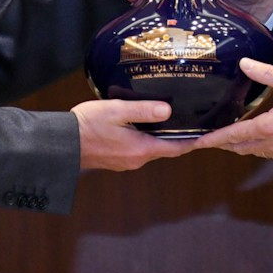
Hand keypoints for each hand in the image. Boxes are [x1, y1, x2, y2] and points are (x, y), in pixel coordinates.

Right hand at [73, 98, 193, 170]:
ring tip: (172, 119)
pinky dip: (148, 139)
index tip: (210, 135)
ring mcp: (127, 162)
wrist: (63, 145)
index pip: (177, 147)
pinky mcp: (117, 159)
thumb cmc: (87, 125)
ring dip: (162, 137)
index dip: (194, 141)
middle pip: (167, 148)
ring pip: (152, 148)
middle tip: (194, 121)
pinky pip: (139, 149)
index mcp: (141, 149)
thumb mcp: (116, 111)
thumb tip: (168, 110)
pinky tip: (144, 125)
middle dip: (180, 137)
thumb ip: (143, 110)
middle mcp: (137, 159)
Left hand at [193, 60, 272, 162]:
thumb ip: (268, 74)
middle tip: (205, 138)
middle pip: (239, 148)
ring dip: (239, 145)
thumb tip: (244, 63)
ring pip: (253, 152)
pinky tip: (259, 136)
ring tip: (228, 135)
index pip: (232, 136)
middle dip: (221, 143)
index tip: (195, 142)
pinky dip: (257, 147)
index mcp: (270, 127)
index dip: (212, 139)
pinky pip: (268, 153)